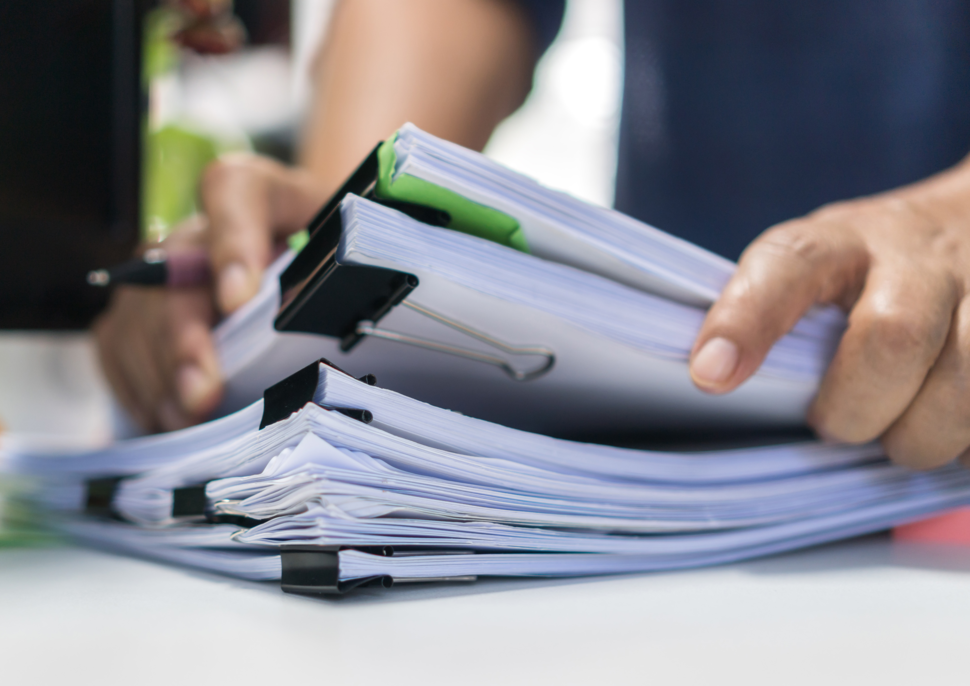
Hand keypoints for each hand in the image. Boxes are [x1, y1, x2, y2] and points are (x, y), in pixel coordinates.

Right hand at [94, 154, 328, 431]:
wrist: (300, 257)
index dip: (233, 243)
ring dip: (159, 373)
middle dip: (184, 340)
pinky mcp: (135, 303)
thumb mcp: (347, 253)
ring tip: (184, 419)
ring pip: (139, 314)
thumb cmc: (328, 258)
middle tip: (200, 393)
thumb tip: (323, 324)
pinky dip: (137, 383)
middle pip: (175, 273)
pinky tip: (162, 416)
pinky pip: (117, 340)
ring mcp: (160, 266)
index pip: (235, 189)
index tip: (238, 299)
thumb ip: (341, 269)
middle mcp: (199, 226)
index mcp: (259, 192)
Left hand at [689, 155, 969, 468]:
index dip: (748, 318)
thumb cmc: (876, 269)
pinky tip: (955, 434)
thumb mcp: (822, 269)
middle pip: (894, 336)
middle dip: (858, 408)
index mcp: (842, 241)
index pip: (789, 264)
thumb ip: (777, 312)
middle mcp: (919, 254)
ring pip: (968, 379)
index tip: (710, 375)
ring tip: (903, 440)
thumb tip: (716, 376)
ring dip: (927, 434)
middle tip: (836, 426)